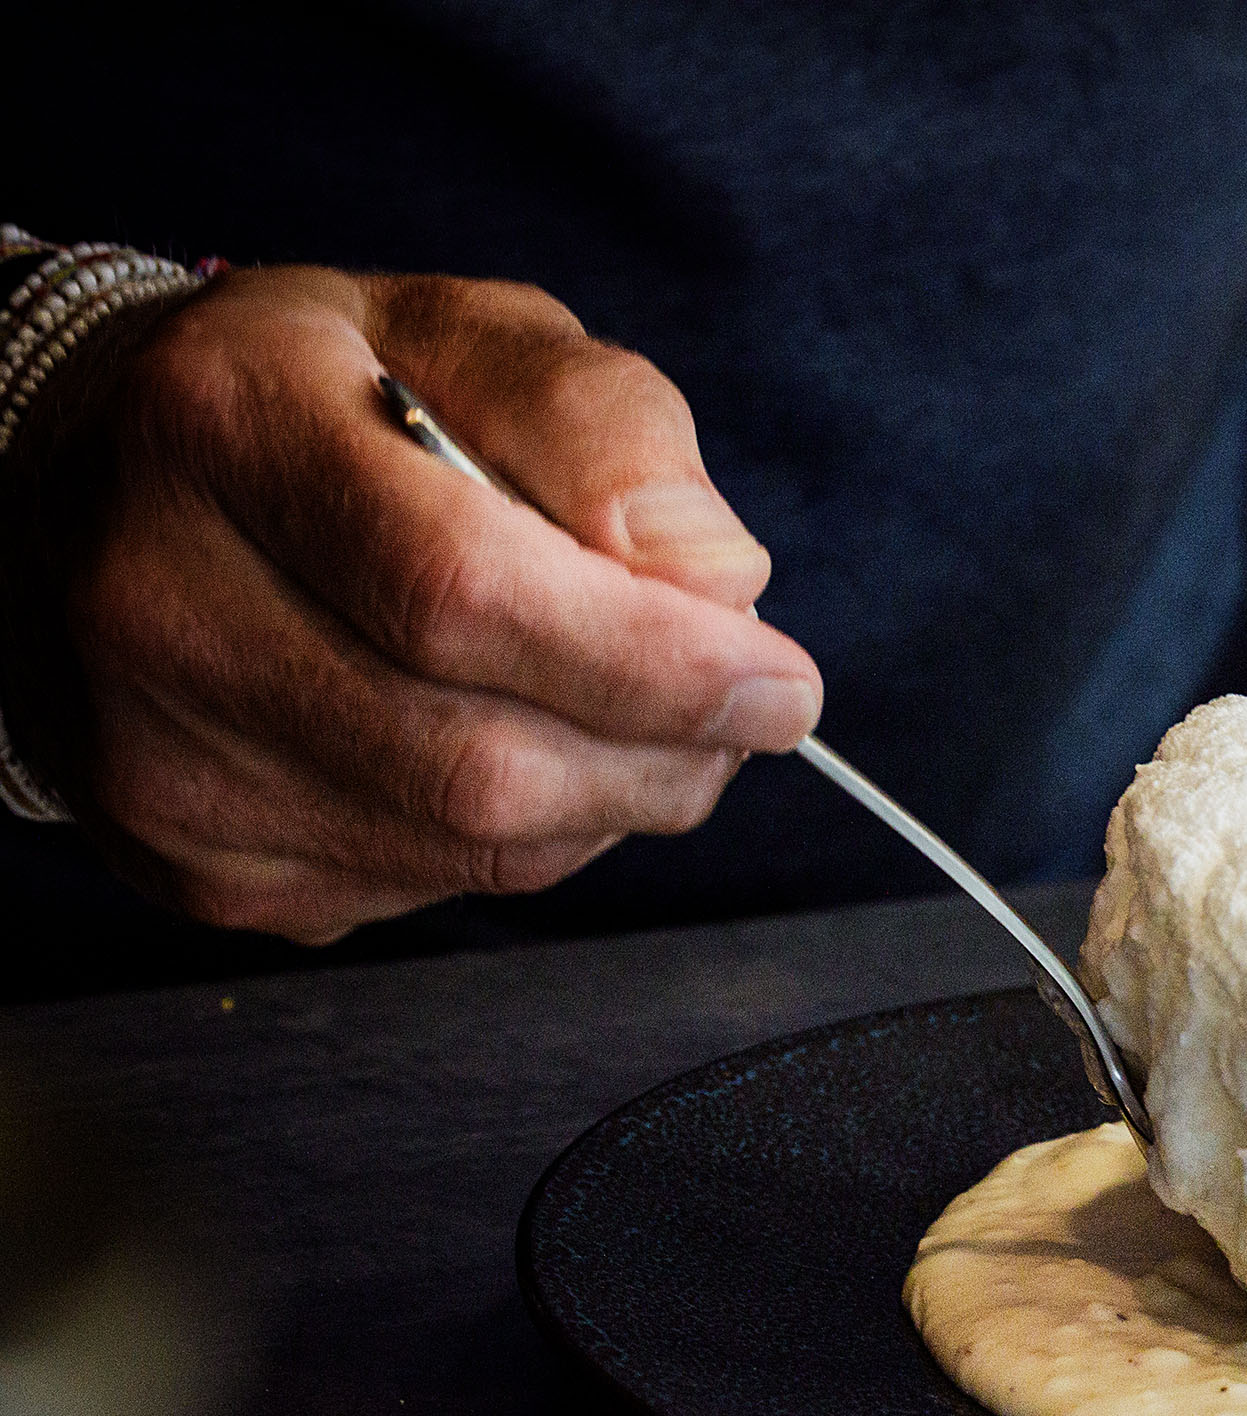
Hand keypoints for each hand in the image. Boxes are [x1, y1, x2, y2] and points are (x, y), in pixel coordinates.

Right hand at [1, 266, 821, 940]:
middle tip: (741, 710)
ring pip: (478, 846)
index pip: (465, 591)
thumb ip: (604, 429)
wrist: (106, 488)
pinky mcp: (197, 868)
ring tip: (643, 719)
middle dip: (665, 751)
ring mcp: (161, 759)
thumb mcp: (467, 338)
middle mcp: (157, 602)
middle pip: (481, 756)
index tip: (782, 683)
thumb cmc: (323, 402)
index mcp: (224, 426)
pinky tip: (521, 749)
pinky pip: (437, 889)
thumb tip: (715, 578)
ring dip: (616, 799)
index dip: (653, 660)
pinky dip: (533, 837)